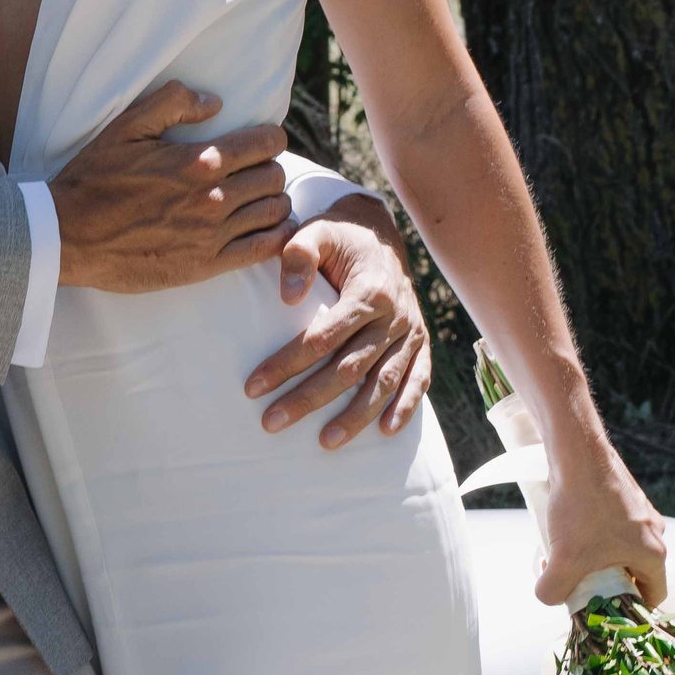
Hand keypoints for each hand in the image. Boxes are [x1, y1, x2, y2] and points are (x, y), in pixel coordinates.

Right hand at [51, 83, 294, 292]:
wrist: (68, 236)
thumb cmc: (94, 179)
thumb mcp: (125, 127)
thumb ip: (172, 103)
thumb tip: (215, 102)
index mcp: (199, 160)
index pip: (266, 143)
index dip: (269, 138)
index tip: (260, 142)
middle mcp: (213, 197)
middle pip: (274, 177)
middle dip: (268, 170)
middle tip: (252, 173)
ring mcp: (212, 234)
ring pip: (275, 212)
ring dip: (272, 202)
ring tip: (256, 201)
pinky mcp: (206, 265)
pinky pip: (263, 249)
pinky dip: (275, 237)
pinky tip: (264, 230)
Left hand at [242, 196, 430, 442]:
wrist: (379, 232)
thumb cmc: (339, 237)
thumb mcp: (316, 232)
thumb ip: (297, 255)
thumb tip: (286, 298)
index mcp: (369, 291)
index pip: (322, 337)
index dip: (287, 363)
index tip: (253, 387)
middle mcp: (394, 316)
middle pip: (349, 367)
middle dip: (309, 398)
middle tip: (272, 422)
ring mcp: (411, 332)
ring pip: (383, 381)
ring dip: (356, 415)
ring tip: (326, 442)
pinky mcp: (421, 343)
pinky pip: (419, 378)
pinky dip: (406, 407)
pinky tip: (385, 432)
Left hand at [537, 428, 668, 611]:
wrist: (577, 454)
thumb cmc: (581, 508)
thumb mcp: (563, 561)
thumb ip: (553, 592)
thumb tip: (549, 598)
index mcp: (654, 554)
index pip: (652, 597)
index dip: (628, 610)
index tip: (601, 609)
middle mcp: (654, 533)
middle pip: (632, 573)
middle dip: (604, 581)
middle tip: (577, 581)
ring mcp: (640, 513)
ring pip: (618, 549)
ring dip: (593, 557)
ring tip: (566, 553)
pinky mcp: (623, 497)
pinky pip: (610, 528)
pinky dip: (591, 535)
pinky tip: (566, 529)